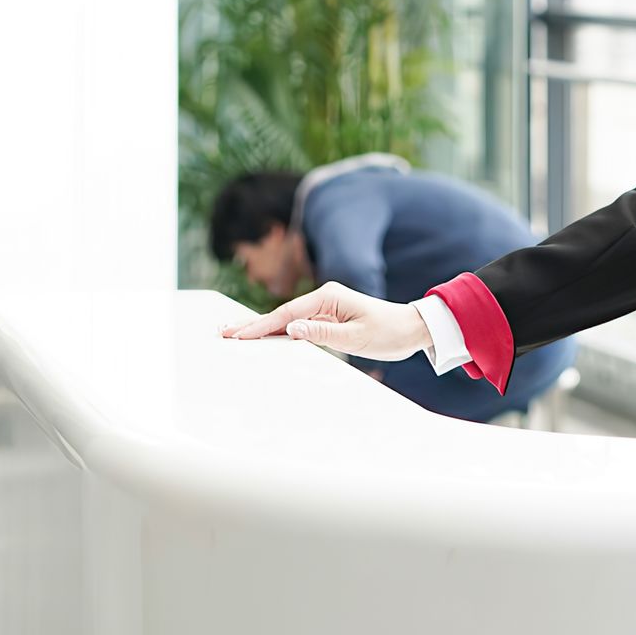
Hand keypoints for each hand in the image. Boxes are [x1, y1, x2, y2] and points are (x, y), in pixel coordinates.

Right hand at [218, 281, 430, 362]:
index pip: (286, 314)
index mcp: (328, 297)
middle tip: (223, 333)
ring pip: (286, 321)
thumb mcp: (356, 337)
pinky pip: (298, 327)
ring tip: (234, 334)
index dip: (260, 326)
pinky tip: (264, 337)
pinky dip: (278, 332)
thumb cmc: (389, 331)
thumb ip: (323, 334)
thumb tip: (290, 330)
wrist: (412, 328)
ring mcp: (325, 308)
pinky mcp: (328, 319)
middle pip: (281, 314)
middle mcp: (324, 298)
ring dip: (261, 328)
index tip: (238, 336)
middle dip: (252, 324)